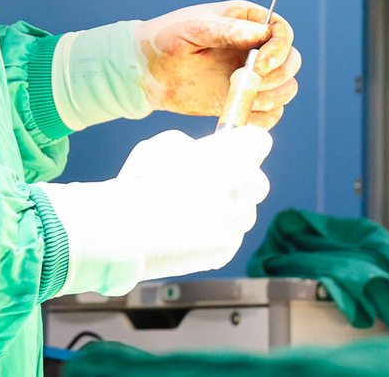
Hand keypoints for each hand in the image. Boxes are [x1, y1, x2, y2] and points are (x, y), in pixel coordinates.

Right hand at [37, 127, 273, 296]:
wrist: (129, 230)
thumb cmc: (142, 180)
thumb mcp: (165, 144)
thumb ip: (196, 146)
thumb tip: (204, 154)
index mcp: (231, 154)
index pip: (259, 141)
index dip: (246, 144)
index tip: (233, 149)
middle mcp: (242, 187)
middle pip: (258, 180)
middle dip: (240, 181)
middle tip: (213, 182)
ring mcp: (236, 220)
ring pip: (244, 212)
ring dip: (228, 209)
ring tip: (193, 211)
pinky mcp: (227, 248)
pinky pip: (228, 236)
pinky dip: (214, 234)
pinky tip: (188, 232)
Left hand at [134, 1, 300, 126]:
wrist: (147, 72)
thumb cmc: (165, 39)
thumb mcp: (193, 27)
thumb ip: (227, 29)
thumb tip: (260, 33)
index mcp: (245, 21)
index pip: (282, 32)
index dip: (279, 49)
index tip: (260, 64)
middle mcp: (254, 48)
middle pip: (291, 63)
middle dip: (278, 76)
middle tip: (249, 83)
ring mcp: (250, 76)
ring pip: (285, 90)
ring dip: (272, 98)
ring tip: (240, 97)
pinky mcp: (242, 100)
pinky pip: (269, 114)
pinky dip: (262, 118)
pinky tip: (240, 114)